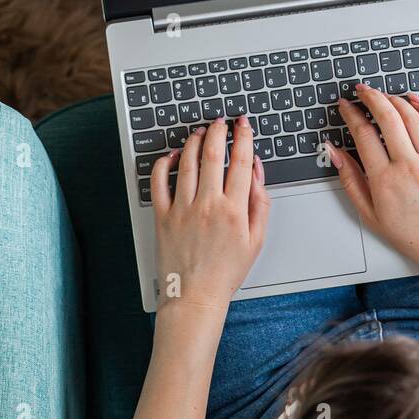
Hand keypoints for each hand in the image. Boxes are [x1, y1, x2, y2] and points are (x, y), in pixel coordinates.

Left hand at [151, 115, 269, 312]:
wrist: (195, 297)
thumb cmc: (226, 271)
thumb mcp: (256, 239)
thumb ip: (259, 201)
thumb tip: (256, 170)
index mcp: (234, 210)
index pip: (241, 160)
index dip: (243, 136)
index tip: (243, 124)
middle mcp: (208, 205)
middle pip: (213, 154)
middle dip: (217, 130)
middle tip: (220, 122)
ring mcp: (183, 209)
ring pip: (187, 162)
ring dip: (193, 141)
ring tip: (199, 132)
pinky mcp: (163, 216)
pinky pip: (159, 181)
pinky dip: (163, 163)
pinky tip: (171, 155)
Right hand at [329, 85, 418, 276]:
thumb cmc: (411, 234)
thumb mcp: (369, 213)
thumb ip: (349, 180)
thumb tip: (335, 153)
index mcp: (384, 180)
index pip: (363, 133)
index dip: (351, 113)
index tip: (346, 106)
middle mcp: (408, 166)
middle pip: (387, 117)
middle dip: (371, 97)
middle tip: (362, 90)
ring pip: (412, 117)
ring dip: (395, 99)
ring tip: (385, 95)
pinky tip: (417, 102)